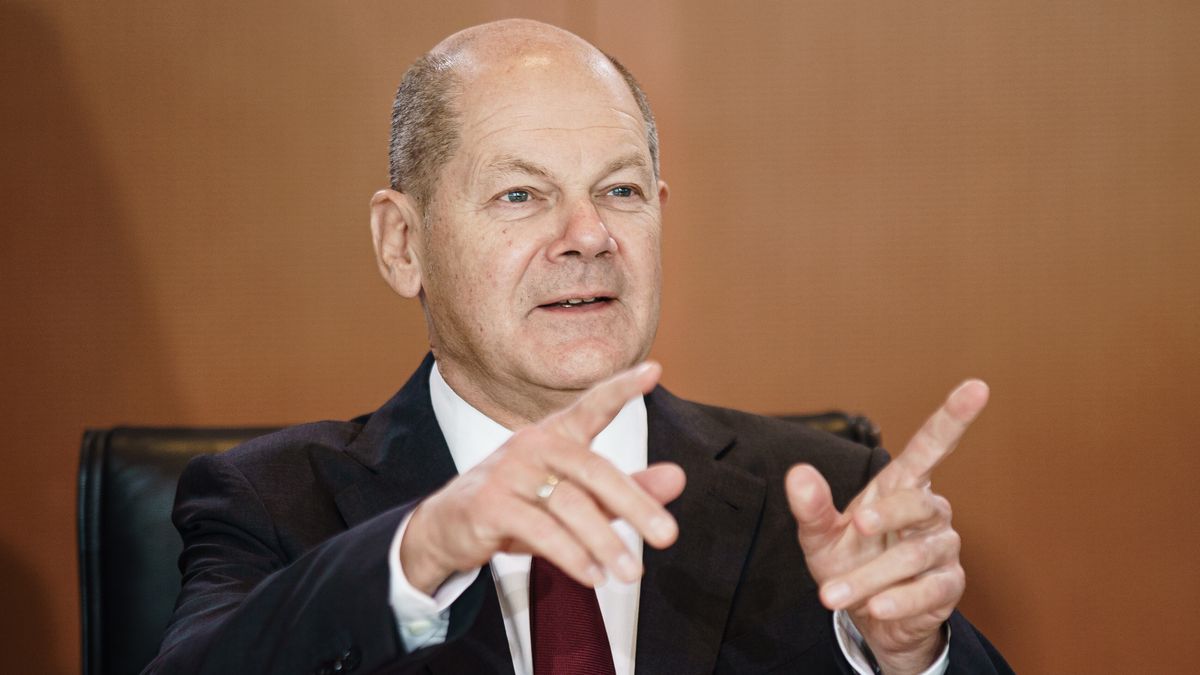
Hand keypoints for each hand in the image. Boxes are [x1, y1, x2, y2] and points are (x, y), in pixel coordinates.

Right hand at [400, 361, 686, 594]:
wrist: (447, 528)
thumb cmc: (519, 504)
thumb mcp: (575, 497)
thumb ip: (626, 489)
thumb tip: (678, 477)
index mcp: (556, 435)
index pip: (592, 406)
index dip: (621, 388)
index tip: (653, 371)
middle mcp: (532, 445)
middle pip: (593, 470)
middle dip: (635, 504)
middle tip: (668, 535)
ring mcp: (508, 472)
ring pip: (569, 505)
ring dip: (605, 542)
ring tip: (631, 572)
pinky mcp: (488, 505)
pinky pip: (539, 530)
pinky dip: (571, 556)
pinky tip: (593, 575)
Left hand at [786, 380, 989, 674]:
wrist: (865, 615)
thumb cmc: (847, 561)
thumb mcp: (821, 535)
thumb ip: (811, 507)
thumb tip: (797, 472)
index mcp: (899, 487)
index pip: (931, 447)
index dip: (953, 418)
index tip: (978, 386)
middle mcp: (929, 512)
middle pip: (919, 502)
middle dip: (888, 513)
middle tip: (856, 523)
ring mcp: (943, 548)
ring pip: (915, 554)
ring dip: (872, 575)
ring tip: (832, 593)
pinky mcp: (949, 585)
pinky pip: (929, 590)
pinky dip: (900, 600)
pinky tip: (876, 609)